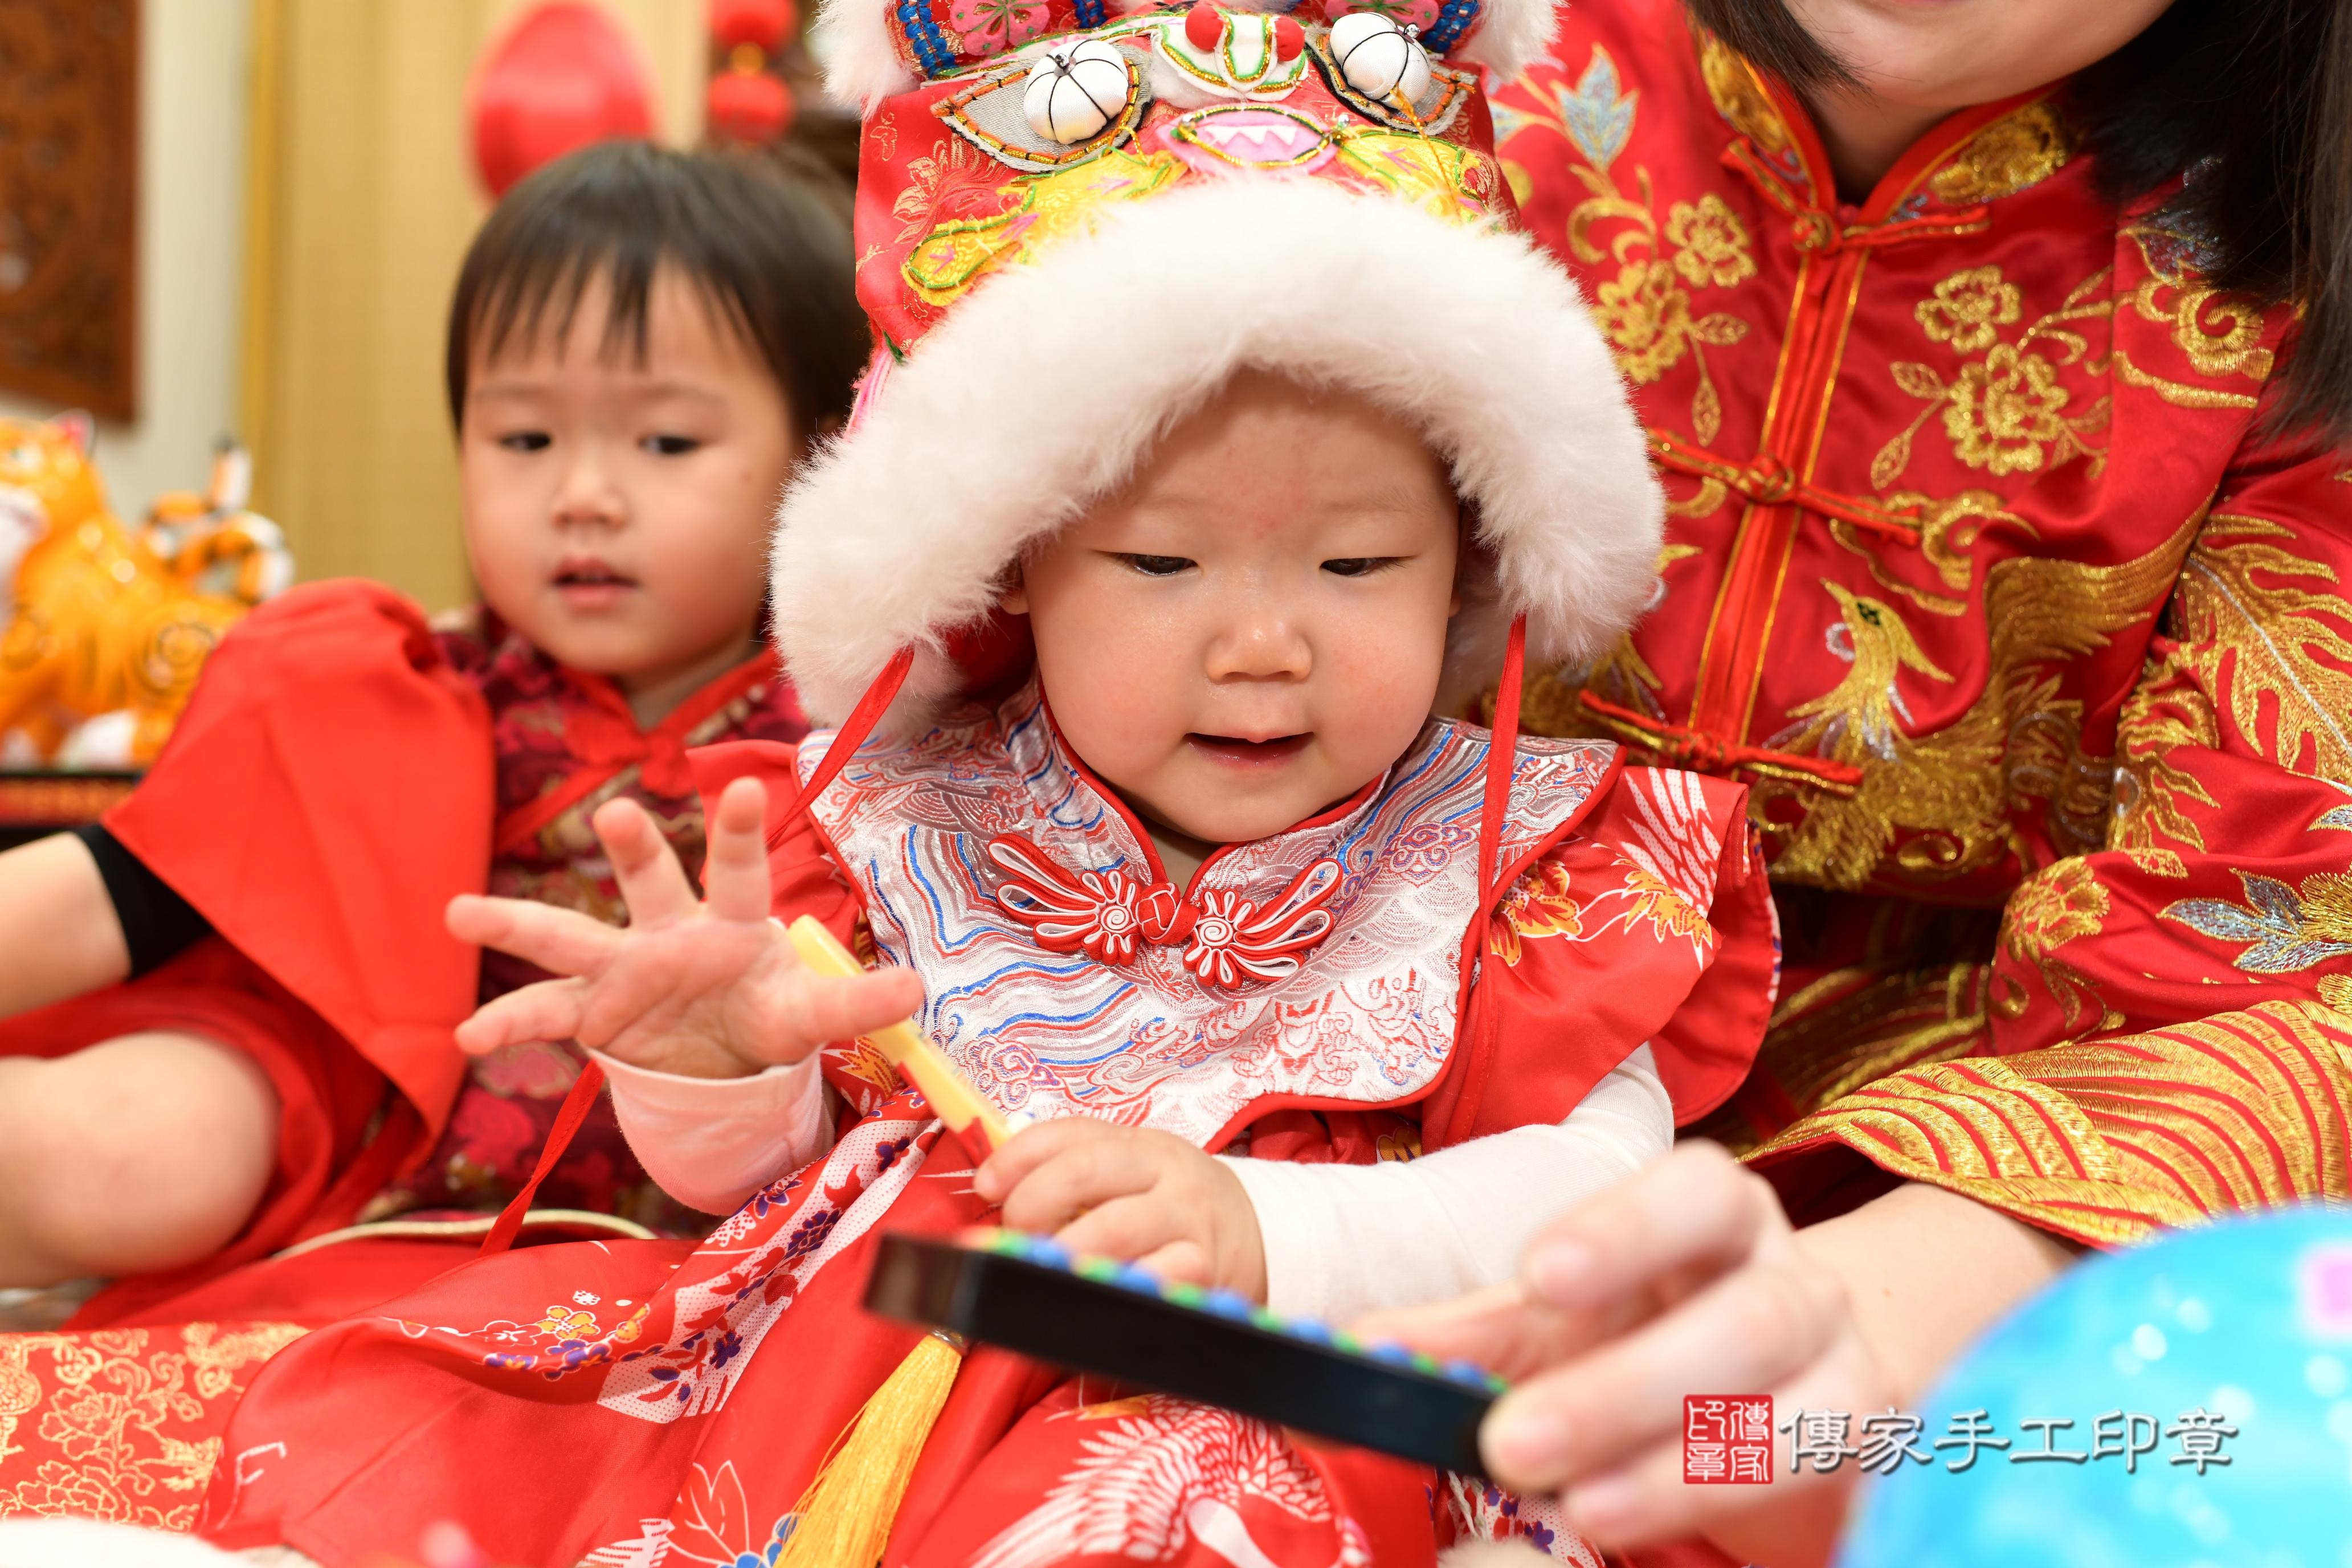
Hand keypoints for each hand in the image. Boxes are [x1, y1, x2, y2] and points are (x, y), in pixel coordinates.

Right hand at [445, 775, 922, 1078]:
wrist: (721, 1055)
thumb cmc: (765, 1013)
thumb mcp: (811, 1015)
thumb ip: (854, 1004)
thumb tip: (919, 990)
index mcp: (733, 924)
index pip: (741, 871)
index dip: (742, 831)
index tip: (746, 786)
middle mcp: (671, 933)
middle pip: (650, 883)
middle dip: (633, 848)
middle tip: (619, 810)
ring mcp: (623, 968)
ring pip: (568, 935)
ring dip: (517, 923)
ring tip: (460, 911)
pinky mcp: (592, 1010)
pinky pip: (544, 1012)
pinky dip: (507, 1023)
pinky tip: (469, 1035)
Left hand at [975, 1119, 1267, 1299]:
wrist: (1261, 1237)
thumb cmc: (1171, 1209)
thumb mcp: (1132, 1175)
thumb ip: (1072, 1176)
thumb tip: (993, 1192)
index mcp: (1139, 1143)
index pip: (1071, 1133)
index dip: (1018, 1156)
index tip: (986, 1186)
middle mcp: (1166, 1172)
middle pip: (1082, 1171)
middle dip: (1032, 1205)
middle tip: (1017, 1240)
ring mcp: (1188, 1223)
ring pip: (1112, 1229)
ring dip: (1061, 1255)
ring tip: (1046, 1274)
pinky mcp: (1203, 1273)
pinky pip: (1150, 1281)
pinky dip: (1110, 1292)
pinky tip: (1090, 1300)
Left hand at [1360, 1144, 2069, 1565]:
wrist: (1797, 1392)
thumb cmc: (1654, 1336)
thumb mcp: (1559, 1327)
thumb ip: (1465, 1338)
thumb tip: (1359, 1353)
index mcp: (1716, 1219)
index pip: (1694, 1191)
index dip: (1625, 1228)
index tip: (1540, 1273)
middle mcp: (1796, 1281)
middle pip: (1741, 1314)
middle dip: (1625, 1383)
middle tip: (1513, 1441)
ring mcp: (1850, 1372)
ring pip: (1800, 1410)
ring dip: (1687, 1467)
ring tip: (1585, 1511)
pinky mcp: (1875, 1462)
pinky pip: (1834, 1483)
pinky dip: (1758, 1508)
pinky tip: (1677, 1537)